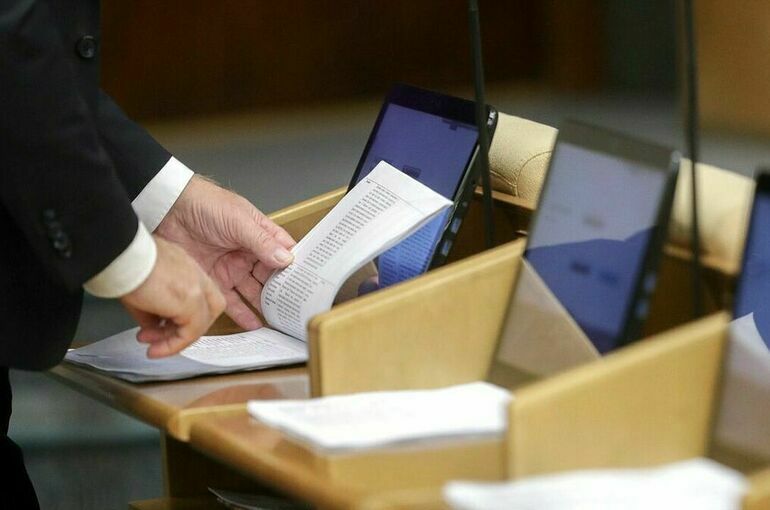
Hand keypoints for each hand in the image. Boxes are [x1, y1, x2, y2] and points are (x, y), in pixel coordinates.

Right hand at [120, 236, 225, 357]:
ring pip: (201, 321)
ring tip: (151, 345)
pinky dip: (174, 344)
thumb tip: (152, 327)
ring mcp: (196, 288)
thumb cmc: (123, 261)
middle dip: (187, 327)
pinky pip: (191, 331)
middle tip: (162, 336)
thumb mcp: (140, 287)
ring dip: (176, 338)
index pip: (198, 294)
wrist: (119, 253)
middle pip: (209, 308)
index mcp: (186, 267)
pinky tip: (155, 349)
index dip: (184, 314)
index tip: (160, 325)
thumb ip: (151, 310)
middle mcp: (196, 275)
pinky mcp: (191, 301)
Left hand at [156, 176, 295, 329]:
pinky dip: (243, 314)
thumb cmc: (205, 203)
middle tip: (295, 308)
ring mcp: (231, 268)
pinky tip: (255, 324)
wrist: (168, 208)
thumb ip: (262, 242)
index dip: (296, 268)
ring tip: (279, 320)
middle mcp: (248, 254)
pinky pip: (231, 302)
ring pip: (254, 292)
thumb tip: (286, 259)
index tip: (308, 284)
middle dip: (283, 292)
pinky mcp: (213, 280)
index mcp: (259, 236)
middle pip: (271, 277)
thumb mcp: (239, 220)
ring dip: (265, 305)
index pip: (284, 255)